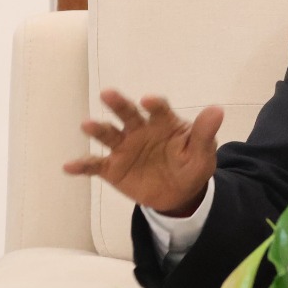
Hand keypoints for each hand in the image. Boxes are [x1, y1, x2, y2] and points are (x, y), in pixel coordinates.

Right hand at [63, 89, 222, 214]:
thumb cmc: (191, 166)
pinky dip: (82, 165)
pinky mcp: (112, 167)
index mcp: (164, 123)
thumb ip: (205, 133)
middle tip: (108, 94)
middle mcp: (140, 130)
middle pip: (128, 114)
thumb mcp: (202, 152)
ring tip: (87, 124)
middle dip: (119, 104)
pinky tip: (69, 167)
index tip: (149, 101)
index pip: (159, 110)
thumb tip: (218, 110)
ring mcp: (124, 147)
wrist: (179, 193)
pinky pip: (95, 164)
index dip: (155, 104)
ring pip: (109, 135)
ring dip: (98, 129)